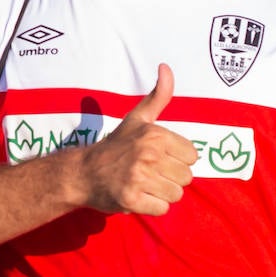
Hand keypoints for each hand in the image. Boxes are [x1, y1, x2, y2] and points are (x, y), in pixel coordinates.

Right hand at [74, 64, 198, 214]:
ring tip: (144, 185)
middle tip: (149, 173)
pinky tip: (138, 197)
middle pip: (186, 177)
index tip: (159, 158)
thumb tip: (166, 67)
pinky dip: (152, 207)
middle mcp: (148, 154)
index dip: (178, 160)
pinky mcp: (131, 200)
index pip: (192, 156)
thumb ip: (158, 95)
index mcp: (155, 134)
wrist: (82, 173)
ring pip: (176, 194)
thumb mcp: (138, 118)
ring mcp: (139, 178)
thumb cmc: (116, 146)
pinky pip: (162, 209)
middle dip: (170, 178)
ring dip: (162, 194)